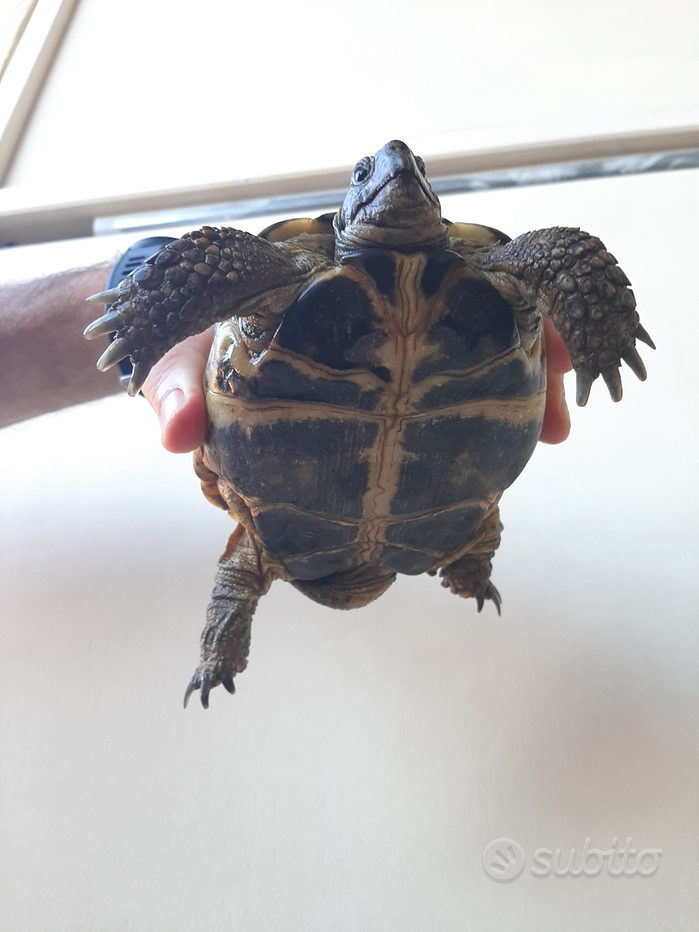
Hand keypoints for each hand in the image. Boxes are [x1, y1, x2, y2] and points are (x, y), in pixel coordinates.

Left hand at [142, 317, 572, 453]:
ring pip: (472, 357)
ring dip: (516, 391)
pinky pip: (442, 400)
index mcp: (336, 276)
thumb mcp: (178, 361)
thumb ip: (177, 388)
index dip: (500, 291)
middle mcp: (373, 306)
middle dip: (531, 349)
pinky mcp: (382, 393)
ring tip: (550, 436)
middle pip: (476, 311)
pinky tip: (493, 461)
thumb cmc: (186, 345)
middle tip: (561, 419)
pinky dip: (477, 421)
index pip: (436, 264)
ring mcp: (384, 351)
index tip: (540, 328)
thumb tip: (177, 434)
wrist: (180, 361)